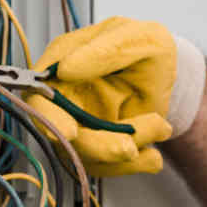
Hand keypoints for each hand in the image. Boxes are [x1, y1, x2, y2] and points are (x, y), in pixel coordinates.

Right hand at [27, 16, 205, 176]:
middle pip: (63, 135)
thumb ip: (105, 50)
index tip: (70, 132)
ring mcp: (80, 125)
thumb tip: (65, 68)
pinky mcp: (99, 145)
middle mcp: (65, 98)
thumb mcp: (139, 39)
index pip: (39, 97)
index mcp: (62, 65)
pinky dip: (135, 164)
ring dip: (127, 150)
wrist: (167, 73)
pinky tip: (153, 156)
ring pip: (89, 156)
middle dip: (97, 146)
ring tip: (159, 127)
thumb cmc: (148, 48)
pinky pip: (109, 166)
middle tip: (127, 148)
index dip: (49, 118)